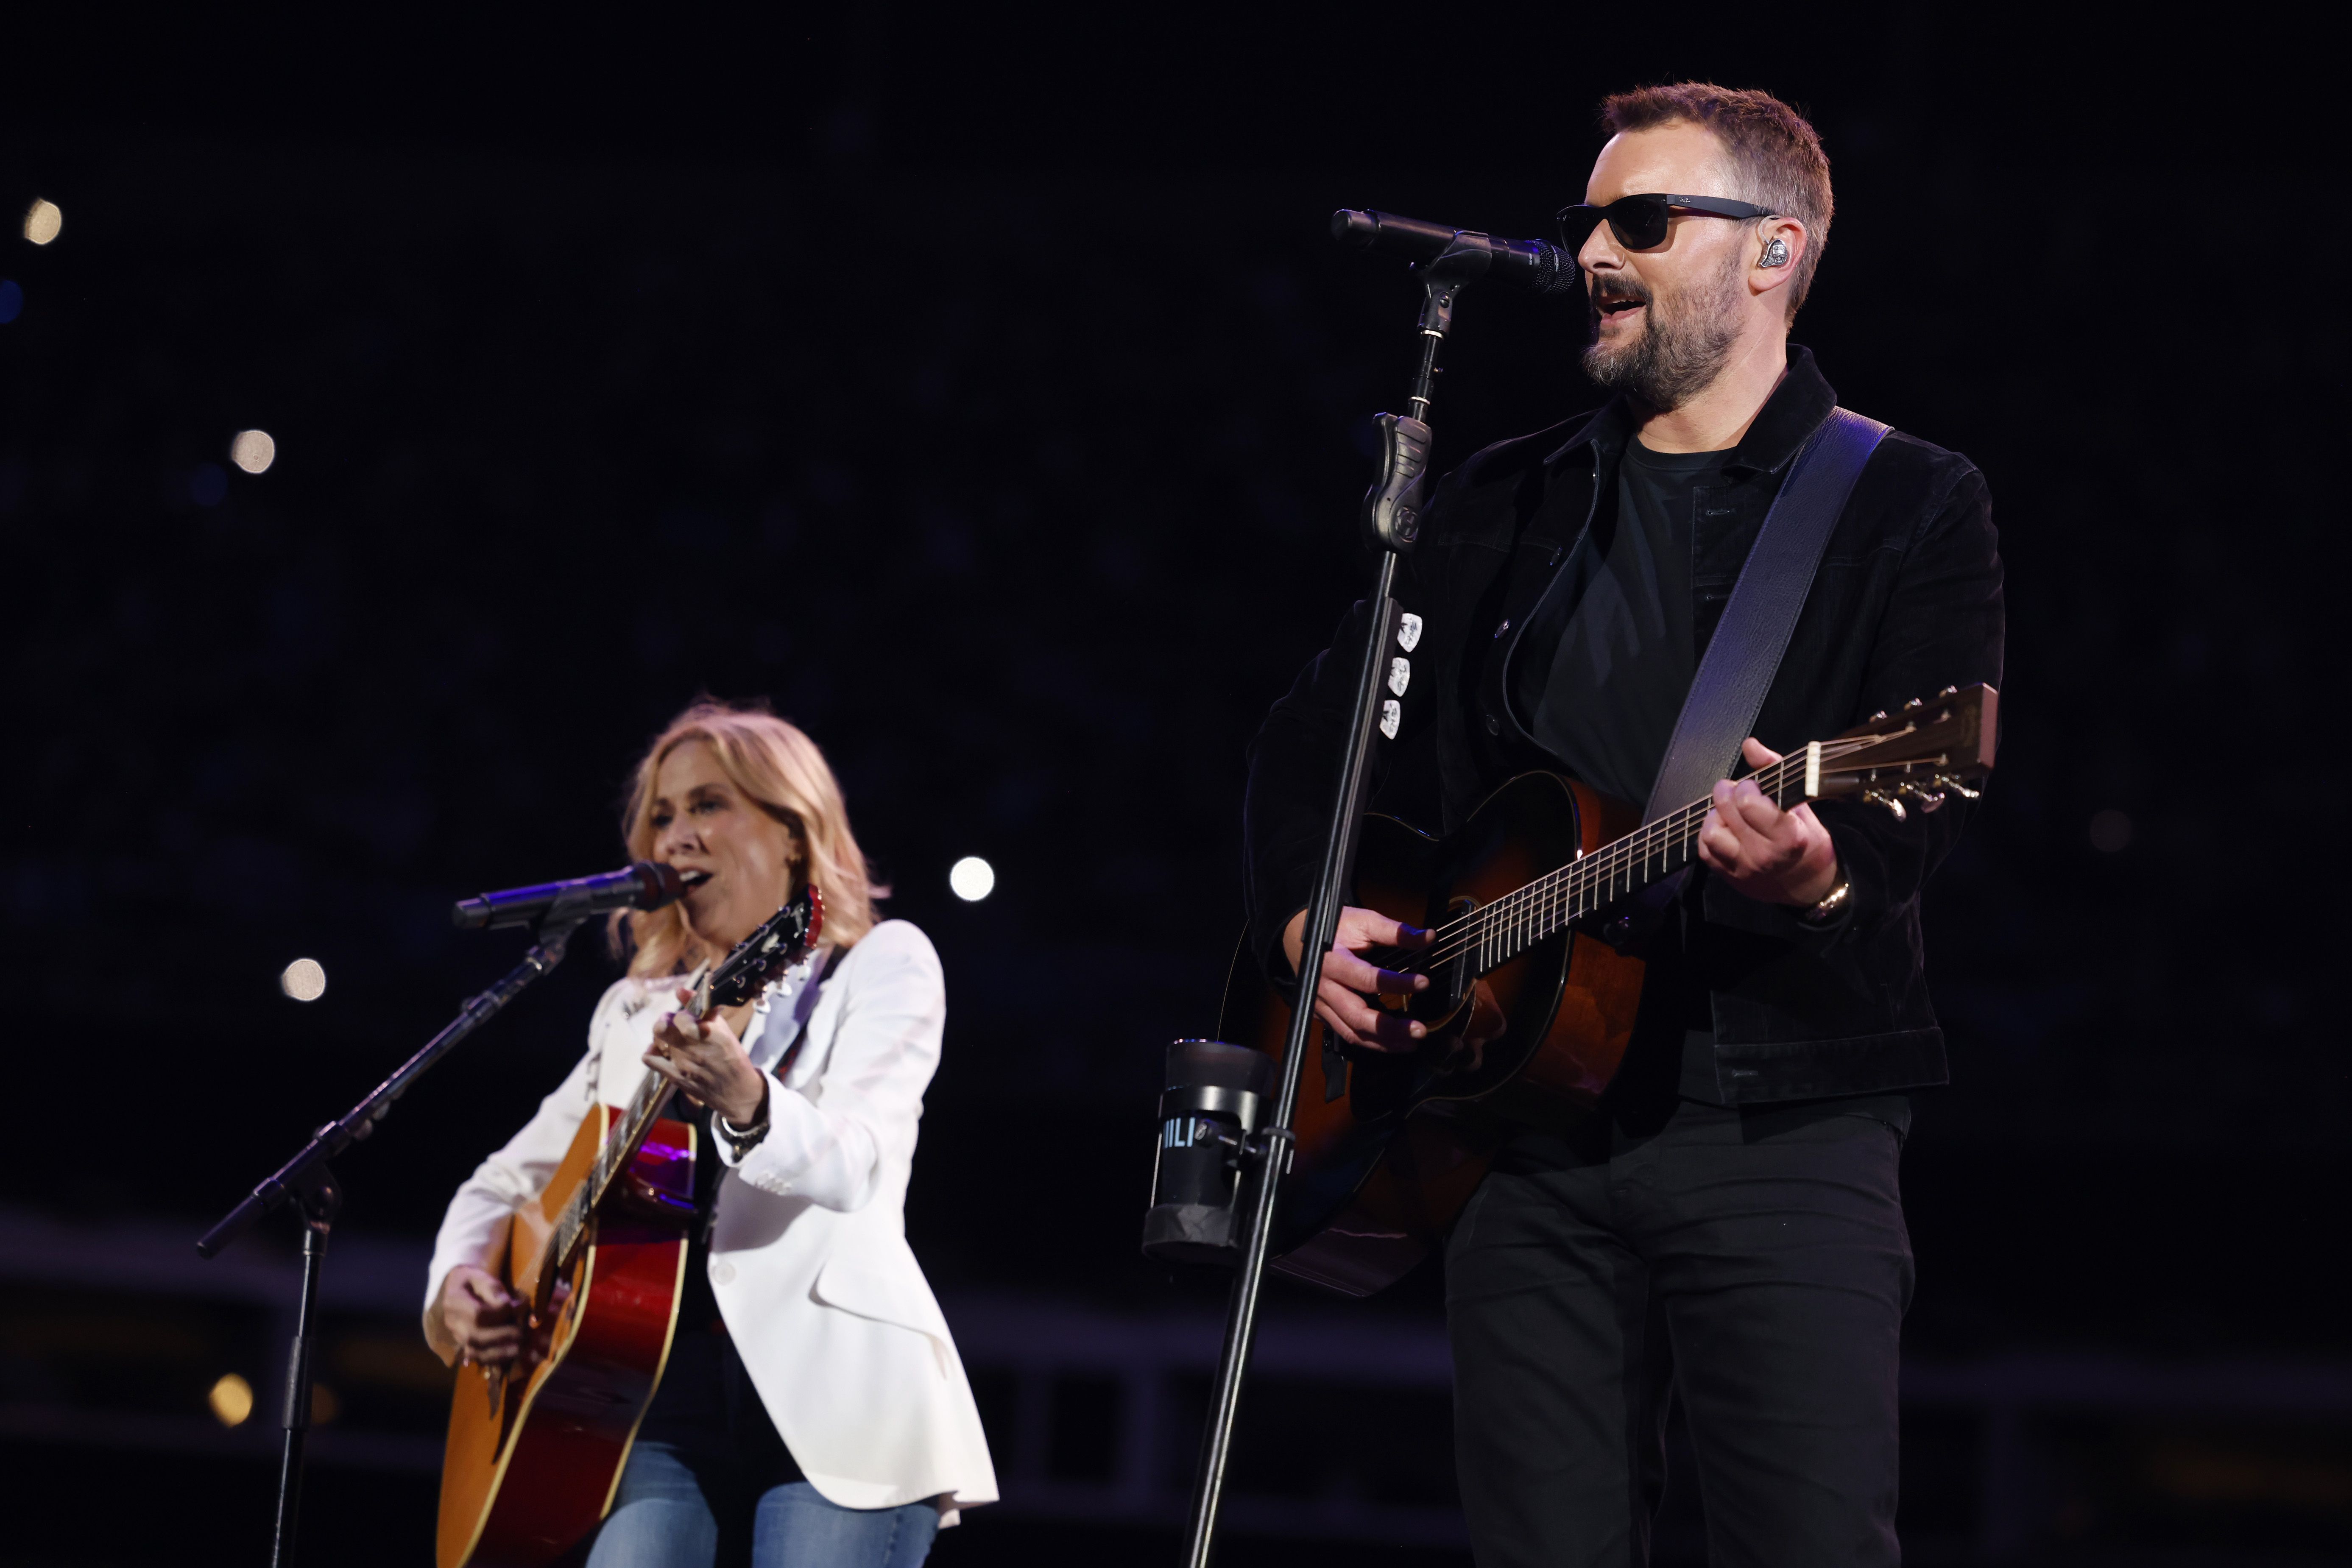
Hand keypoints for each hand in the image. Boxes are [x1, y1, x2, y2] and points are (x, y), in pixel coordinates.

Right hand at [431, 1264, 559, 1369]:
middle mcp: (452, 1321)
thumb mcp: (481, 1276)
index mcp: (454, 1301)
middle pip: (473, 1336)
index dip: (498, 1313)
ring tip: (518, 1348)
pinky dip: (494, 1359)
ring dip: (498, 1353)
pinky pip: (476, 1357)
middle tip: (520, 1333)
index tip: (514, 1306)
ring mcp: (456, 1335)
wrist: (460, 1288)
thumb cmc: (473, 1281)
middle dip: (500, 1336)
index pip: (477, 1313)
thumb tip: (508, 1305)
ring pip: (473, 1351)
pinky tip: (509, 1354)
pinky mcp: (463, 1344)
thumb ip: (493, 1288)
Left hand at [645, 989, 768, 1125]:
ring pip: (657, 1039)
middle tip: (674, 1022)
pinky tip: (661, 1049)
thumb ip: (703, 1009)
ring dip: (662, 1034)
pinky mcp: (674, 1076)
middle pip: (663, 1025)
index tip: (689, 1015)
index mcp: (710, 1032)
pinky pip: (650, 1058)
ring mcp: (682, 1063)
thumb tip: (680, 990)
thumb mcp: (724, 1030)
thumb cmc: (733, 1057)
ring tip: (671, 1036)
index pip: (681, 1014)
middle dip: (666, 1020)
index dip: (683, 1012)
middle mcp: (693, 1047)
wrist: (737, 1091)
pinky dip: (652, 1050)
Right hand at [1280, 906, 1432, 1052]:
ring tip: (1413, 1043)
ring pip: (1352, 1033)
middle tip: (1420, 1030)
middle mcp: (1324, 989)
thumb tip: (1429, 937)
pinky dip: (1372, 1043)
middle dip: (1390, 1027)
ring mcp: (1321, 1006)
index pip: (1367, 979)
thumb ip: (1394, 931)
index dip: (1396, 983)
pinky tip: (1394, 1043)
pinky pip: (1348, 1035)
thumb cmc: (1335, 928)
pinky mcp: (1322, 1016)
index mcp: (1333, 962)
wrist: (1298, 937)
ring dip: (1384, 1042)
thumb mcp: (1363, 921)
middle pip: (1357, 1016)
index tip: (1424, 983)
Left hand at [1695, 738, 1840, 906]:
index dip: (1747, 787)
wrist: (1807, 886)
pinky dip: (1710, 835)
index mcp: (1788, 837)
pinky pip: (1704, 850)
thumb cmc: (1805, 839)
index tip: (1753, 785)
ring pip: (1711, 832)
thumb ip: (1775, 770)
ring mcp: (1744, 868)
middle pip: (1726, 811)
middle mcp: (1764, 855)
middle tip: (1735, 790)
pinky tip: (1725, 829)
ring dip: (1716, 816)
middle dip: (1727, 792)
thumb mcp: (1801, 804)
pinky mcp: (1729, 877)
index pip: (1749, 803)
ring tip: (1729, 813)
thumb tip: (1750, 744)